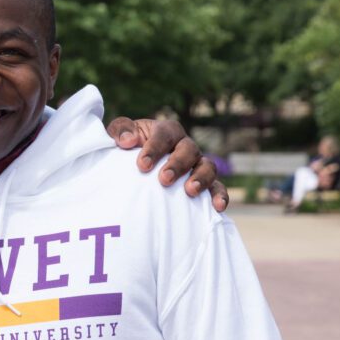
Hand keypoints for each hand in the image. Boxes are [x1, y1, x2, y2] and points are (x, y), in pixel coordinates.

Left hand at [106, 117, 228, 210]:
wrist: (135, 168)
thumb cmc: (128, 150)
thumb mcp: (120, 137)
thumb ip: (121, 131)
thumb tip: (127, 141)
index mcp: (166, 132)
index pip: (164, 135)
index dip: (155, 148)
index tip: (142, 165)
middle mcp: (185, 146)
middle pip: (189, 149)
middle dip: (177, 164)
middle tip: (164, 179)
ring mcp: (197, 165)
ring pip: (208, 166)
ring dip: (201, 178)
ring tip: (190, 191)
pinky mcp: (205, 184)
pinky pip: (218, 188)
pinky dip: (220, 195)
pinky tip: (217, 207)